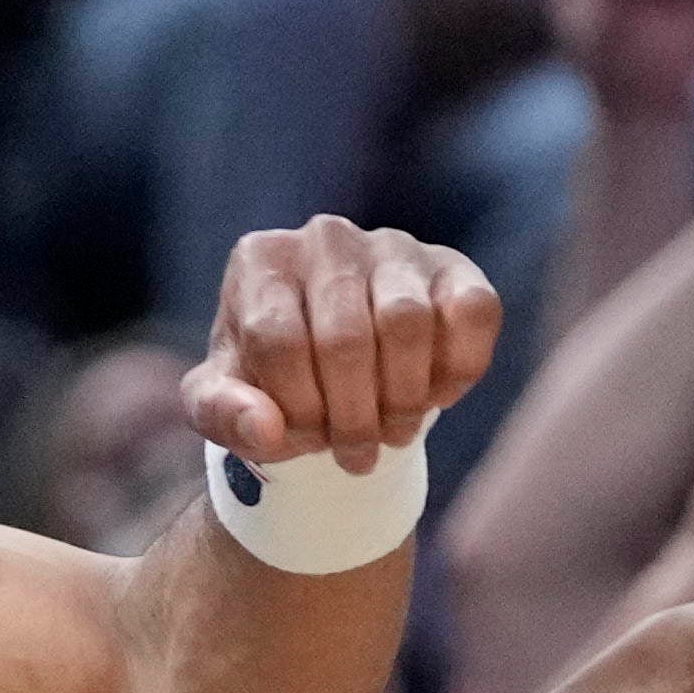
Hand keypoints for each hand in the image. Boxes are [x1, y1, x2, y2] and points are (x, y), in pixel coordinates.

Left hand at [184, 218, 507, 475]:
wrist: (330, 371)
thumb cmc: (269, 382)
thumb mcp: (222, 404)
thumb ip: (224, 416)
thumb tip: (267, 430)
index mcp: (261, 261)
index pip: (277, 341)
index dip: (296, 409)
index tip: (303, 440)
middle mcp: (326, 238)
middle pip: (345, 339)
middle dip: (352, 418)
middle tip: (355, 454)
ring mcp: (394, 246)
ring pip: (407, 323)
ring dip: (403, 400)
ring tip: (392, 430)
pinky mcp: (453, 268)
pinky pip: (471, 313)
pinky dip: (457, 370)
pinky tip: (433, 395)